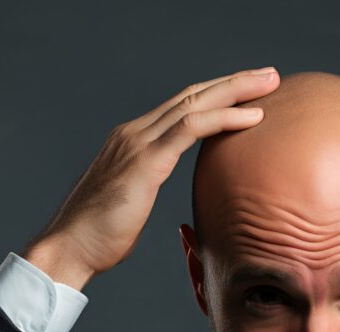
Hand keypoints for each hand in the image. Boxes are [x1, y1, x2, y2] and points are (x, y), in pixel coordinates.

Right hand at [24, 66, 280, 289]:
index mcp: (131, 141)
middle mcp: (134, 133)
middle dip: (233, 82)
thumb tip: (165, 202)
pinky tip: (253, 116)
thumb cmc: (98, 237)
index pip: (181, 106)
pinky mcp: (145, 162)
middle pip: (192, 95)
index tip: (248, 92)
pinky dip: (225, 118)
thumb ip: (147, 191)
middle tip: (269, 75)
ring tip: (270, 83)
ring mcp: (138, 144)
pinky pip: (192, 128)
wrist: (68, 248)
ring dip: (237, 90)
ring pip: (195, 103)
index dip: (215, 95)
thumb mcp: (130, 204)